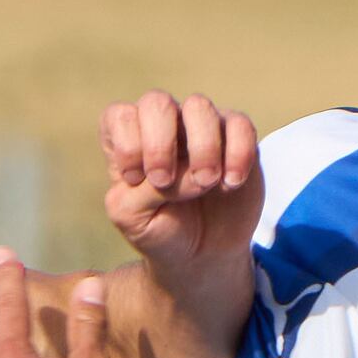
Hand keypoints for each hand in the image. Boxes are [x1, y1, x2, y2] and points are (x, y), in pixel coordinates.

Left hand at [99, 89, 261, 338]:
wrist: (200, 255)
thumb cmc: (159, 231)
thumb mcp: (133, 219)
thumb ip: (143, 190)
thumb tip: (189, 172)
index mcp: (128, 141)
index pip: (118, 116)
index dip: (127, 147)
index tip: (136, 181)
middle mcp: (162, 126)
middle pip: (156, 102)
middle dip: (160, 143)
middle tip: (165, 181)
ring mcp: (199, 127)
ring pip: (199, 106)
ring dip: (202, 148)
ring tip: (206, 183)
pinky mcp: (235, 137)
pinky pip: (239, 124)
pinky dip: (237, 154)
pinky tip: (231, 184)